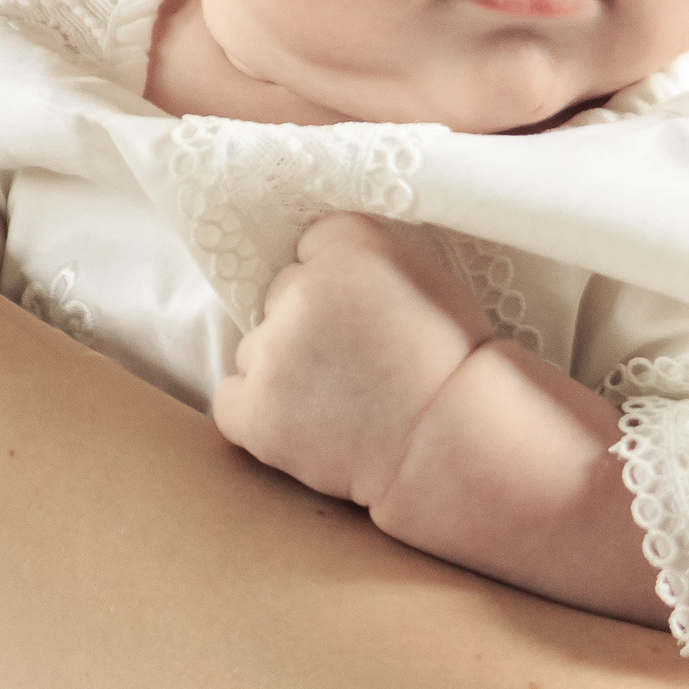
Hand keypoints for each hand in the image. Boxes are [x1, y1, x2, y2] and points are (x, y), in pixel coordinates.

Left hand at [213, 216, 491, 506]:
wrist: (458, 444)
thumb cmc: (455, 368)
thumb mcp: (427, 278)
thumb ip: (367, 262)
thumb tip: (326, 270)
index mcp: (352, 247)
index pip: (313, 244)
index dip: (338, 282)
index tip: (362, 312)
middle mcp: (302, 290)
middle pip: (280, 295)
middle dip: (308, 325)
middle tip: (353, 364)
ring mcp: (272, 351)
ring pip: (256, 349)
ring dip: (284, 370)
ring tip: (336, 402)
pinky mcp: (255, 408)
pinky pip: (230, 398)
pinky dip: (256, 411)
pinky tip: (300, 424)